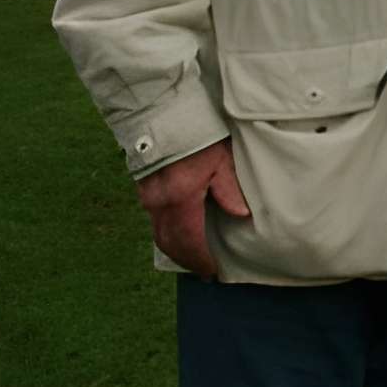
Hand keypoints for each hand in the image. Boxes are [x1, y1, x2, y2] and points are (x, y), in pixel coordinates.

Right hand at [136, 138, 249, 278]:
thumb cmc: (198, 134)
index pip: (190, 240)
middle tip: (203, 272)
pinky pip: (155, 222)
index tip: (212, 272)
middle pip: (170, 243)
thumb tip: (241, 215)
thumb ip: (230, 189)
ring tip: (193, 259)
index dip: (200, 259)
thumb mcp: (221, 160)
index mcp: (180, 198)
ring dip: (176, 250)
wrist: (163, 114)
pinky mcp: (144, 190)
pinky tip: (179, 237)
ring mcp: (148, 197)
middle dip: (186, 260)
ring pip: (159, 235)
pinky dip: (168, 235)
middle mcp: (159, 203)